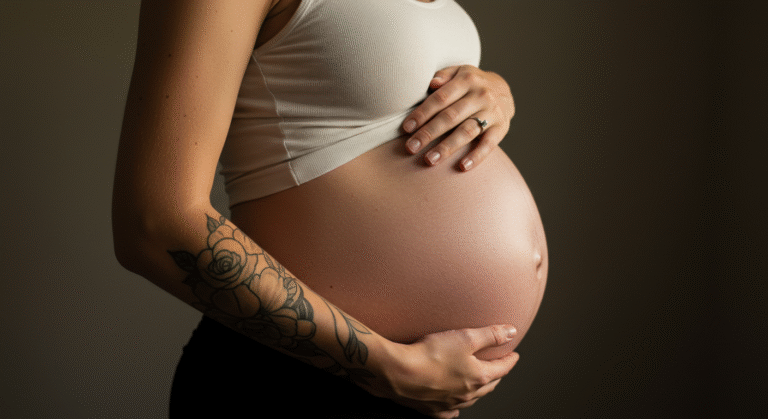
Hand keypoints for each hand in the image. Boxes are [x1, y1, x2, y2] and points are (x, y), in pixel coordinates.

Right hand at [369, 324, 519, 418]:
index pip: (502, 368)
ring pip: (471, 399)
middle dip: (496, 375)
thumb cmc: (430, 354)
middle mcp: (467, 394)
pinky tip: (455, 405)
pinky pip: (449, 411)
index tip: (514, 354)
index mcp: (478, 377)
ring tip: (480, 382)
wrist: (399, 373)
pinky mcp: (431, 409)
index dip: (509, 359)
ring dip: (479, 390)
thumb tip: (512, 332)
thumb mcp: (465, 337)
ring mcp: (449, 404)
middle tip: (499, 366)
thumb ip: (490, 335)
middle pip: (488, 385)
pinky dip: (456, 406)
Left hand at [402, 65, 515, 170]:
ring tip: (430, 160)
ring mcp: (492, 112)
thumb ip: (443, 75)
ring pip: (466, 131)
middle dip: (428, 133)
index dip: (422, 114)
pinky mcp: (501, 128)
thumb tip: (432, 83)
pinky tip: (462, 167)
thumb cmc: (471, 84)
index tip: (406, 128)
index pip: (440, 98)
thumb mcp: (458, 72)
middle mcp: (480, 95)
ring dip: (447, 147)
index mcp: (466, 80)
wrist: (504, 90)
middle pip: (450, 117)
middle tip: (411, 148)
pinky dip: (476, 156)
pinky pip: (488, 144)